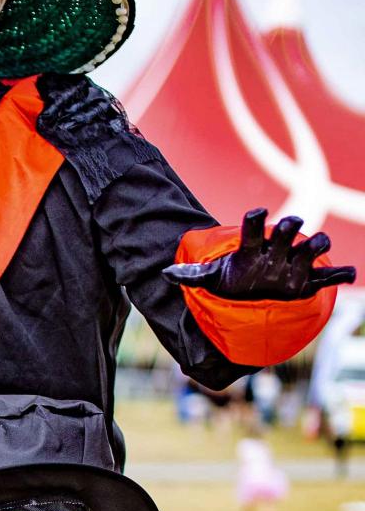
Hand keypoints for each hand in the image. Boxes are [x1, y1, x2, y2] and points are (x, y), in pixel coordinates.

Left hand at [164, 209, 354, 300]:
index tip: (257, 213)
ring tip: (317, 246)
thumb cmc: (232, 283)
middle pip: (286, 230)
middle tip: (289, 225)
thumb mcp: (211, 280)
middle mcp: (276, 252)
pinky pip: (328, 277)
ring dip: (316, 244)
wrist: (253, 297)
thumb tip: (165, 274)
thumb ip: (192, 276)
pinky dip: (341, 275)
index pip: (252, 228)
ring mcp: (294, 265)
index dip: (255, 219)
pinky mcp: (307, 282)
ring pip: (311, 247)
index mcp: (252, 248)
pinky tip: (349, 274)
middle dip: (288, 225)